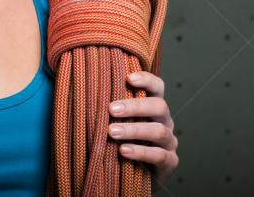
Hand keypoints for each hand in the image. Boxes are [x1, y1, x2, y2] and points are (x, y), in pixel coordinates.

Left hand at [108, 71, 178, 192]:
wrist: (133, 174)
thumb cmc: (121, 140)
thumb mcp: (116, 121)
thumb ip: (110, 108)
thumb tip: (83, 89)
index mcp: (153, 107)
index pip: (157, 87)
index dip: (146, 80)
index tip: (128, 78)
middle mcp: (165, 121)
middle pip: (159, 106)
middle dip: (134, 107)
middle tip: (112, 109)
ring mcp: (169, 142)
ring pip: (159, 131)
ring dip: (134, 130)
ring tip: (112, 132)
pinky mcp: (170, 162)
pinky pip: (160, 155)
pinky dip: (141, 152)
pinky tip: (124, 151)